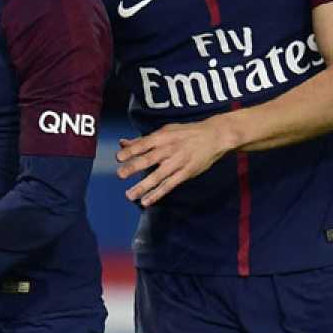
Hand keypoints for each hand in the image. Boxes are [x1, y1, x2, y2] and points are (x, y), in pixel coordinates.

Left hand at [115, 119, 234, 206]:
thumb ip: (143, 140)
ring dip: (144, 186)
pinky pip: (170, 185)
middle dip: (134, 167)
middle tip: (120, 175)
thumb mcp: (165, 131)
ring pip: (159, 176)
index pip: (144, 144)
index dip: (131, 150)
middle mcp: (169, 149)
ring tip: (130, 196)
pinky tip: (146, 201)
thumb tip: (122, 143)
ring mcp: (178, 162)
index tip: (118, 158)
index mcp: (162, 137)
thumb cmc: (186, 133)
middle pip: (150, 159)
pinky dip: (158, 194)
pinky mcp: (186, 173)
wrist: (214, 136)